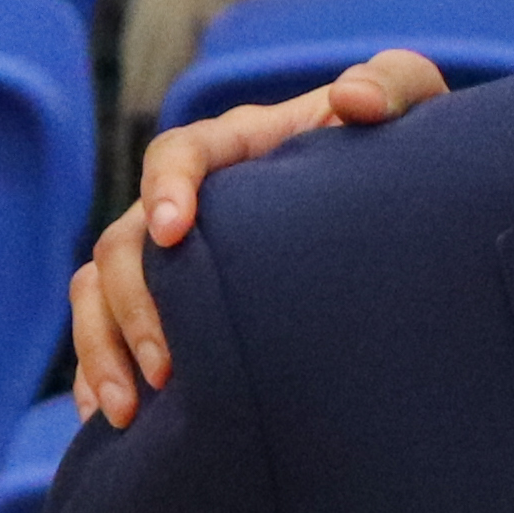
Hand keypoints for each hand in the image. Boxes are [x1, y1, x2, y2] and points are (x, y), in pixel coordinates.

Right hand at [72, 52, 452, 422]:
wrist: (411, 214)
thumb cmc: (405, 153)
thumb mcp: (416, 109)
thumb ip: (396, 86)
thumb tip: (352, 99)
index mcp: (239, 147)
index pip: (179, 153)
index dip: (167, 186)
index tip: (174, 232)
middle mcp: (192, 201)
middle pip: (122, 241)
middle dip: (133, 303)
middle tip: (169, 367)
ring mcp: (174, 256)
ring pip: (97, 290)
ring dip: (103, 349)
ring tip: (127, 411)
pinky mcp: (172, 305)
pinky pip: (106, 334)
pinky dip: (100, 375)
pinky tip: (116, 426)